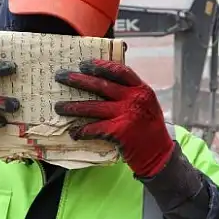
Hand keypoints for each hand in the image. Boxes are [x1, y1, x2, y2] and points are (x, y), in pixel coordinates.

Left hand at [53, 59, 174, 176]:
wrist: (160, 155)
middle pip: (101, 86)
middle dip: (78, 80)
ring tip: (58, 107)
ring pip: (93, 107)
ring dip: (73, 107)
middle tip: (61, 77)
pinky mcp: (119, 132)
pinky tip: (74, 132)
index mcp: (141, 89)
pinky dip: (82, 131)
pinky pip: (94, 128)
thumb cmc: (149, 129)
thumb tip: (102, 84)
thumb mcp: (146, 105)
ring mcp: (126, 115)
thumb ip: (129, 94)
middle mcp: (134, 99)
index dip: (100, 66)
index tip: (84, 63)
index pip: (119, 71)